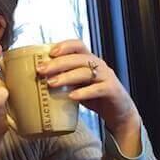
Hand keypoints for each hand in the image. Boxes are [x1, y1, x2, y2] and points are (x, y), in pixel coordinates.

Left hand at [37, 39, 142, 155]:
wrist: (119, 113)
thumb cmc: (95, 98)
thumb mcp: (79, 85)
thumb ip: (65, 79)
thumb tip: (40, 79)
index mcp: (91, 61)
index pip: (78, 45)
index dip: (65, 46)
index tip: (49, 52)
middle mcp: (99, 65)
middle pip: (78, 58)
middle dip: (58, 63)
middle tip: (42, 70)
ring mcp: (107, 77)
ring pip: (86, 72)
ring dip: (67, 77)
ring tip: (51, 83)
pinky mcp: (112, 90)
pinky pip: (97, 89)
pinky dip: (83, 92)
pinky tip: (71, 96)